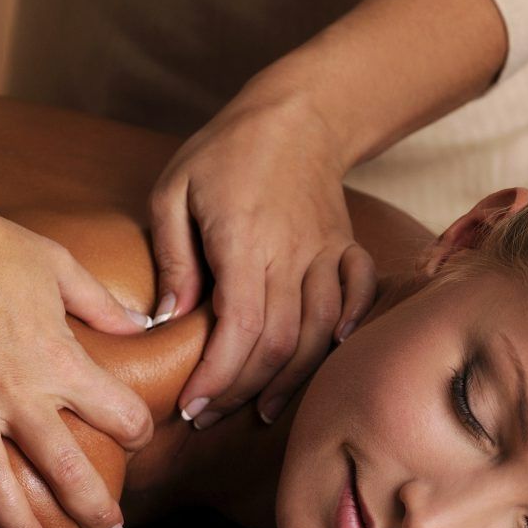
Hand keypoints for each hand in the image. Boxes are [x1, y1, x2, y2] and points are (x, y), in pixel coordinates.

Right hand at [0, 198, 154, 527]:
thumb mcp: (62, 268)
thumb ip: (103, 306)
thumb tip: (141, 324)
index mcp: (59, 360)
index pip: (118, 413)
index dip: (136, 429)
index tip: (138, 438)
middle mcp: (16, 393)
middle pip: (64, 470)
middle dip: (92, 509)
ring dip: (21, 524)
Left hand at [149, 84, 376, 427]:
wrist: (298, 112)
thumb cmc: (226, 150)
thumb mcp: (174, 189)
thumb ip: (172, 255)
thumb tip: (169, 316)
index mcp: (244, 242)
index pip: (240, 328)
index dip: (217, 376)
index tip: (193, 405)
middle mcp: (292, 253)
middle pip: (278, 343)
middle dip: (242, 389)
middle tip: (210, 414)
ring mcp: (326, 252)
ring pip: (319, 332)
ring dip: (290, 378)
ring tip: (259, 409)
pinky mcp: (346, 248)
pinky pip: (358, 297)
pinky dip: (348, 331)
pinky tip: (327, 358)